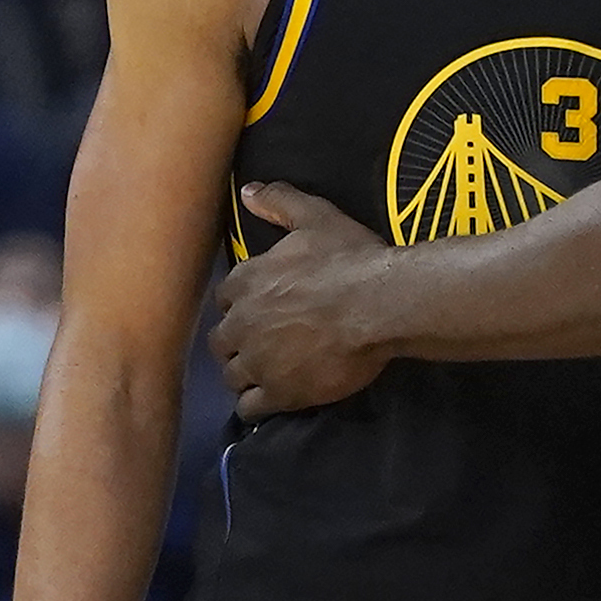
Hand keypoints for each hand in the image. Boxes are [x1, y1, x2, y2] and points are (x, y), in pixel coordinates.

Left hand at [211, 186, 395, 416]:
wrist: (379, 305)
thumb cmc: (349, 259)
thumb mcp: (316, 217)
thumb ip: (279, 202)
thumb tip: (247, 192)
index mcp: (245, 282)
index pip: (224, 299)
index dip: (239, 306)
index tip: (256, 310)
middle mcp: (241, 324)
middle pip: (221, 342)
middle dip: (236, 345)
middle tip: (259, 346)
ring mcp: (257, 362)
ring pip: (233, 376)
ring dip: (245, 375)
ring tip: (265, 376)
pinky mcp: (280, 393)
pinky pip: (251, 408)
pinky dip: (256, 406)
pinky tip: (269, 402)